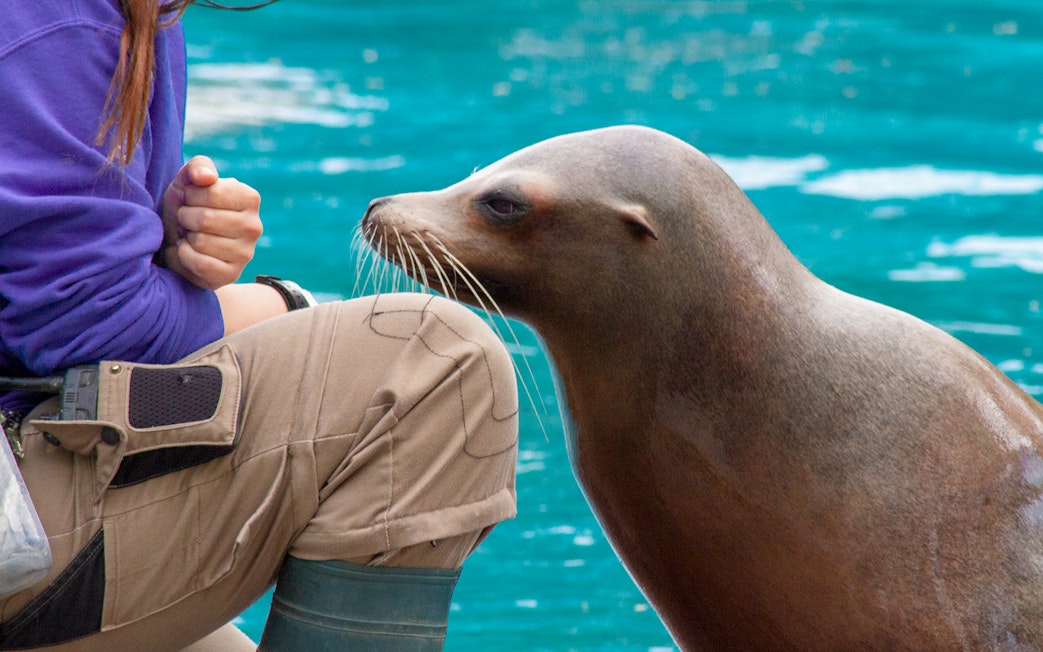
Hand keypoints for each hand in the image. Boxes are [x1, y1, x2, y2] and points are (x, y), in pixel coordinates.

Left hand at [160, 156, 262, 289]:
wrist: (178, 241)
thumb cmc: (187, 207)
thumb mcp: (188, 181)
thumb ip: (198, 167)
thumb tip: (207, 177)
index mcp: (250, 198)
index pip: (212, 192)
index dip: (191, 195)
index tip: (191, 199)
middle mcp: (254, 226)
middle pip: (205, 219)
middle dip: (185, 217)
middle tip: (187, 220)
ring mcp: (246, 253)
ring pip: (201, 242)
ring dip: (185, 237)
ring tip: (190, 235)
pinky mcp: (232, 274)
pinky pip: (200, 263)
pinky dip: (184, 256)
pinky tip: (188, 251)